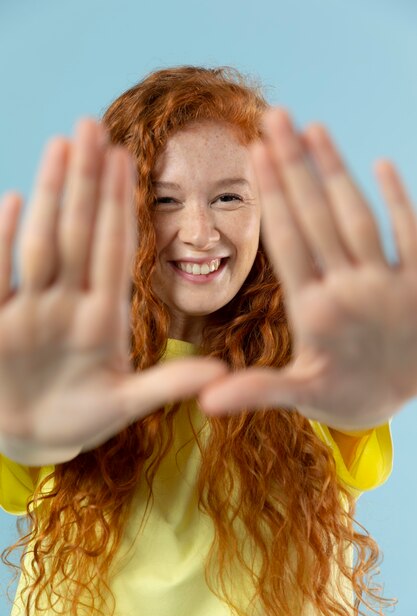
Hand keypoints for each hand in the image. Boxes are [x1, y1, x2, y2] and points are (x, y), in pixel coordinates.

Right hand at [0, 119, 226, 464]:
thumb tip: (221, 372)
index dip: (120, 206)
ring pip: (42, 242)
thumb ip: (167, 385)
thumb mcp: (125, 405)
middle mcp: (69, 303)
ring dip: (50, 195)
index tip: (128, 159)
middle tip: (93, 126)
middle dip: (86, 182)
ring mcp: (30, 310)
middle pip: (79, 233)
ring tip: (61, 146)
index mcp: (105, 318)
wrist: (31, 439)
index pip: (115, 250)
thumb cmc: (81, 420)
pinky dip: (0, 241)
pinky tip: (11, 198)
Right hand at [199, 107, 416, 430]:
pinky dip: (399, 200)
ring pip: (359, 218)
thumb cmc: (347, 398)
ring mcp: (390, 283)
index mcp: (315, 313)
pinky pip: (411, 233)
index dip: (273, 196)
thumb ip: (255, 390)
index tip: (257, 152)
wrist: (406, 403)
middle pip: (319, 218)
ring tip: (315, 128)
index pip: (289, 243)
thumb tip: (205, 400)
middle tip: (276, 117)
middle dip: (295, 165)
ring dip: (337, 171)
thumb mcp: (300, 397)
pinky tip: (383, 164)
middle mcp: (352, 290)